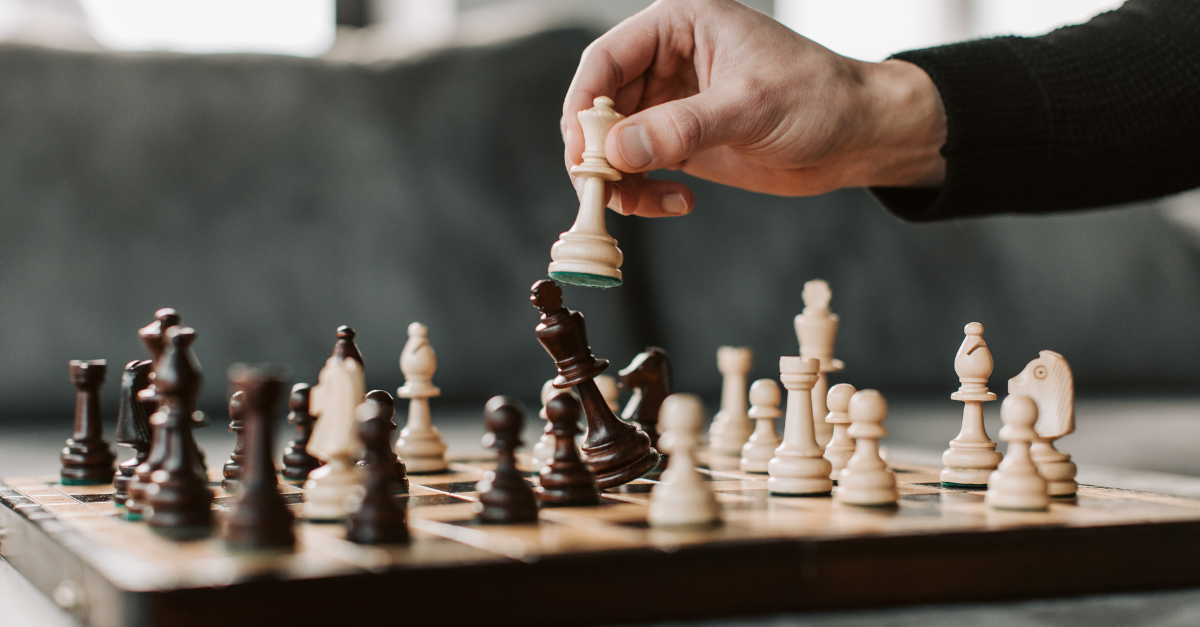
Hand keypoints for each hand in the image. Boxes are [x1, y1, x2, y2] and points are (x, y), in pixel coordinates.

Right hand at [562, 0, 946, 217]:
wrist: (858, 135)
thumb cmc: (818, 97)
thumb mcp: (749, 106)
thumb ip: (681, 127)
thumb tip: (616, 151)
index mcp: (679, 25)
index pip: (605, 60)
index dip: (584, 107)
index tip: (582, 153)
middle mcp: (666, 61)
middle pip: (600, 107)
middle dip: (596, 153)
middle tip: (602, 192)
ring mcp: (670, 103)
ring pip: (613, 144)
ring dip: (618, 181)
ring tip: (644, 204)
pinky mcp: (680, 141)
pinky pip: (638, 169)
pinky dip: (643, 193)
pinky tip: (678, 203)